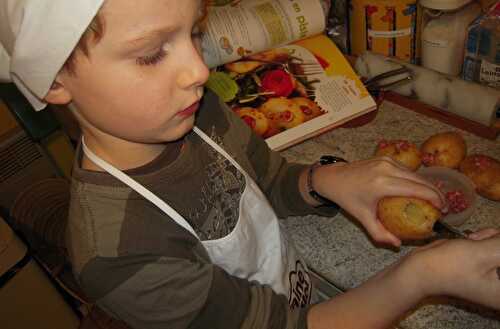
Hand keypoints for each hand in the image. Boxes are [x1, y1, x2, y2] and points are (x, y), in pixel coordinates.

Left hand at [313, 156, 445, 246]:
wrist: (333, 177)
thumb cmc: (347, 198)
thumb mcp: (362, 218)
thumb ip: (379, 233)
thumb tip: (398, 245)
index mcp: (382, 184)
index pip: (417, 189)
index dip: (434, 198)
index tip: (443, 210)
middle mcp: (387, 169)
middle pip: (421, 180)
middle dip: (436, 192)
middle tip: (444, 207)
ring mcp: (387, 161)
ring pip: (415, 172)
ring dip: (428, 185)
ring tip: (435, 200)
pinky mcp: (385, 157)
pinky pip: (407, 169)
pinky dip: (416, 179)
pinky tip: (421, 190)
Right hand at [404, 229, 499, 309]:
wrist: (419, 270)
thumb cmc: (450, 265)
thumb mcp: (484, 252)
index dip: (499, 248)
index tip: (491, 244)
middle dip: (497, 242)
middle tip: (483, 239)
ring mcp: (492, 279)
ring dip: (492, 239)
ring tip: (474, 240)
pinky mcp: (483, 269)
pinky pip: (493, 250)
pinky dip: (485, 241)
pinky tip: (471, 241)